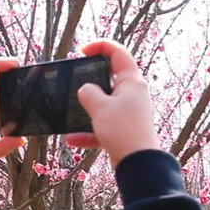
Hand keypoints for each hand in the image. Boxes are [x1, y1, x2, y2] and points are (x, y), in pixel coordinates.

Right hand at [64, 40, 159, 167]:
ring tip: (71, 110)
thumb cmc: (122, 130)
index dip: (100, 46)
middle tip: (74, 79)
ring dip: (87, 108)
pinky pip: (102, 126)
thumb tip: (85, 90)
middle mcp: (132, 94)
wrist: (138, 164)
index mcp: (131, 81)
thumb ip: (89, 93)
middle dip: (90, 79)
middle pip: (110, 77)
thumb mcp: (100, 107)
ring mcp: (128, 112)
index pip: (118, 53)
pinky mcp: (123, 130)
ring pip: (104, 103)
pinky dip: (88, 131)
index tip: (82, 51)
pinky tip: (72, 139)